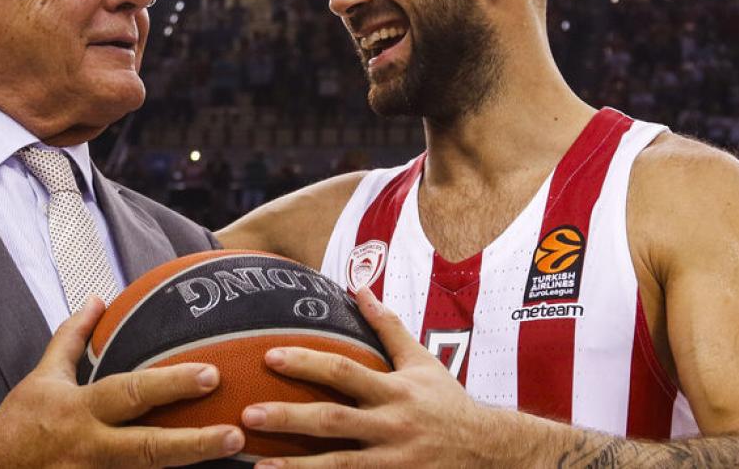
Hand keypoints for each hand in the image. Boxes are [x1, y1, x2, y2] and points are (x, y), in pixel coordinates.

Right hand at [0, 296, 244, 467]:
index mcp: (81, 410)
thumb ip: (73, 337)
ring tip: (234, 463)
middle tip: (236, 434)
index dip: (170, 384)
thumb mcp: (44, 375)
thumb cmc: (23, 421)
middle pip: (149, 448)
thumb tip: (96, 298)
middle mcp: (91, 447)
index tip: (210, 374)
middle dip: (194, 443)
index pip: (131, 393)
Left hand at [241, 288, 492, 467]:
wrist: (491, 453)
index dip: (306, 363)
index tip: (270, 356)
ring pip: (339, 466)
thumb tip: (359, 288)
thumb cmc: (448, 404)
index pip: (344, 371)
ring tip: (257, 467)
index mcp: (394, 391)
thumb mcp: (422, 362)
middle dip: (289, 418)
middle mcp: (391, 426)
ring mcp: (393, 462)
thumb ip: (388, 327)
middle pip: (334, 420)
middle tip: (247, 414)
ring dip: (297, 468)